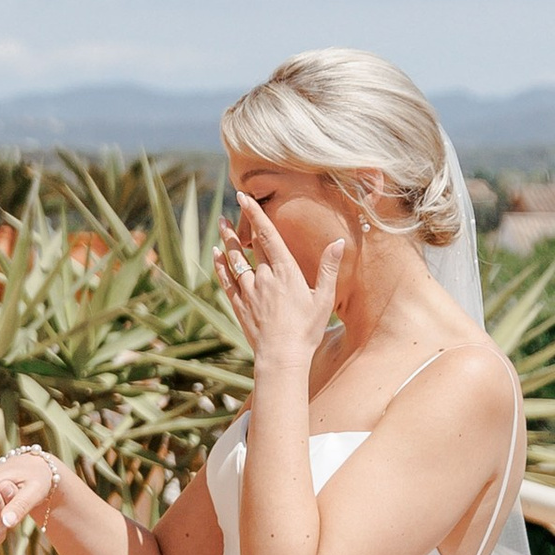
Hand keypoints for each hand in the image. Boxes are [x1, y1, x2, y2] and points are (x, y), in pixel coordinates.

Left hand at [217, 196, 344, 363]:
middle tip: (235, 203)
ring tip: (221, 222)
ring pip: (234, 259)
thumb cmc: (307, 329)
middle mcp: (264, 277)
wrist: (282, 357)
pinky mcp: (239, 305)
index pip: (268, 236)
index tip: (245, 197)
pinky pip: (225, 279)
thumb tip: (339, 242)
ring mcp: (248, 291)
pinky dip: (220, 264)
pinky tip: (215, 253)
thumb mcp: (324, 298)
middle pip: (250, 244)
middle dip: (241, 222)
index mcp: (286, 272)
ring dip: (227, 239)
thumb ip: (329, 268)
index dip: (256, 215)